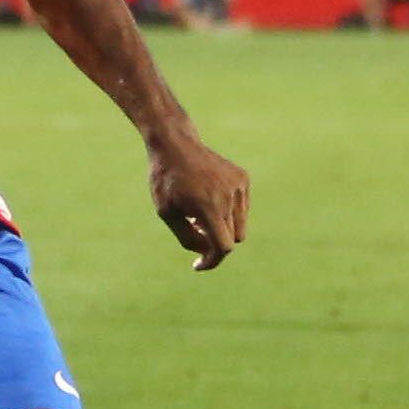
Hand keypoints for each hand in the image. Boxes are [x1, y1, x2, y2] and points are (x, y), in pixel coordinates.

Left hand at [148, 128, 248, 270]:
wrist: (176, 144)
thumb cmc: (166, 181)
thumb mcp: (167, 213)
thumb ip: (187, 238)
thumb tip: (208, 252)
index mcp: (208, 206)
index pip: (223, 247)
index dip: (212, 261)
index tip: (198, 265)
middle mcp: (228, 197)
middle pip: (232, 239)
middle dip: (214, 243)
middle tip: (194, 231)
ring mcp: (239, 186)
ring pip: (240, 226)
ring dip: (223, 228)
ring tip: (200, 214)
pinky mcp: (243, 178)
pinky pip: (242, 209)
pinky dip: (229, 212)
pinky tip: (209, 199)